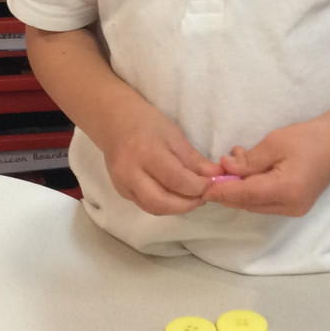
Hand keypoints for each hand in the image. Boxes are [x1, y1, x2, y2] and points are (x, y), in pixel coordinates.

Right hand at [97, 105, 222, 216]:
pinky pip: (146, 205)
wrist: (114, 121)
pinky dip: (164, 205)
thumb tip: (215, 176)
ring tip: (191, 197)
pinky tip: (175, 196)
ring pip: (154, 208)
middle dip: (187, 204)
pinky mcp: (121, 191)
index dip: (198, 186)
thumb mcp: (174, 135)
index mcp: (146, 153)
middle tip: (203, 196)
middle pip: (162, 202)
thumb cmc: (146, 122)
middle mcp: (131, 173)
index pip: (176, 179)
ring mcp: (123, 184)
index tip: (211, 183)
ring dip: (177, 208)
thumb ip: (194, 159)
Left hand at [203, 117, 329, 216]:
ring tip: (233, 166)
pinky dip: (251, 191)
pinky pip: (264, 203)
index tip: (202, 185)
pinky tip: (247, 173)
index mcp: (286, 190)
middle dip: (227, 189)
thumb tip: (225, 169)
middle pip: (247, 204)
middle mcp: (289, 206)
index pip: (244, 195)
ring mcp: (293, 210)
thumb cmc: (307, 138)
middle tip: (215, 170)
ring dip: (238, 189)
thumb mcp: (274, 143)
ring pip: (253, 205)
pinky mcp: (294, 207)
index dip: (221, 191)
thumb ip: (249, 160)